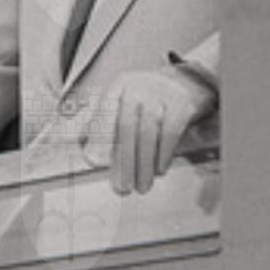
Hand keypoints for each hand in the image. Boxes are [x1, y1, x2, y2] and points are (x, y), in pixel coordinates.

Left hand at [84, 67, 212, 195]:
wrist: (188, 82)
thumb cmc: (147, 99)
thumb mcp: (123, 101)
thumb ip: (99, 123)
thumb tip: (82, 150)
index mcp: (119, 86)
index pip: (105, 112)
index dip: (98, 137)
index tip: (93, 161)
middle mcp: (138, 86)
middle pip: (126, 127)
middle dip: (122, 162)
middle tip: (121, 188)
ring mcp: (161, 93)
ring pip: (148, 133)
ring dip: (144, 165)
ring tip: (142, 187)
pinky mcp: (182, 104)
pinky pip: (170, 133)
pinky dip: (163, 155)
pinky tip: (159, 170)